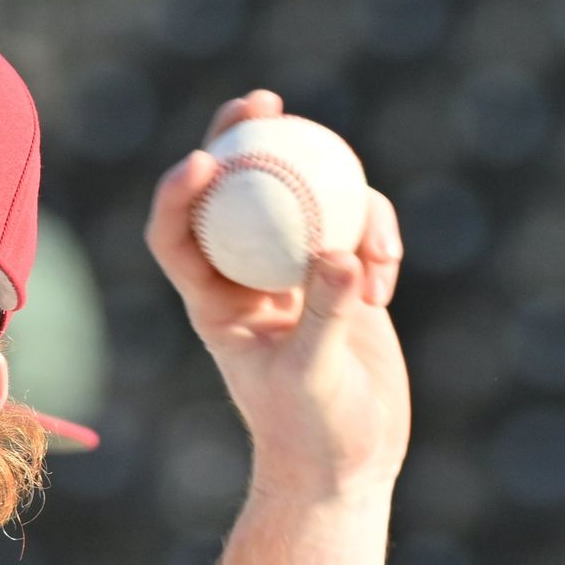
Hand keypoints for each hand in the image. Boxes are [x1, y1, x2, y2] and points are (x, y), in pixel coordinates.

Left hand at [143, 91, 410, 505]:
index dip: (178, 191)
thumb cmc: (313, 433)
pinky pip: (355, 228)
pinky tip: (387, 274)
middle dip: (243, 137)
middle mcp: (248, 280)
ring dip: (344, 201)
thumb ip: (324, 314)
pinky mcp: (342, 279)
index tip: (204, 159)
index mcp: (214, 304)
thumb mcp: (314, 376)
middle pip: (233, 193)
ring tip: (375, 251)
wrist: (350, 464)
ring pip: (306, 201)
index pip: (177, 236)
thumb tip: (337, 251)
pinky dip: (376, 237)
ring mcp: (297, 275)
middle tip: (264, 99)